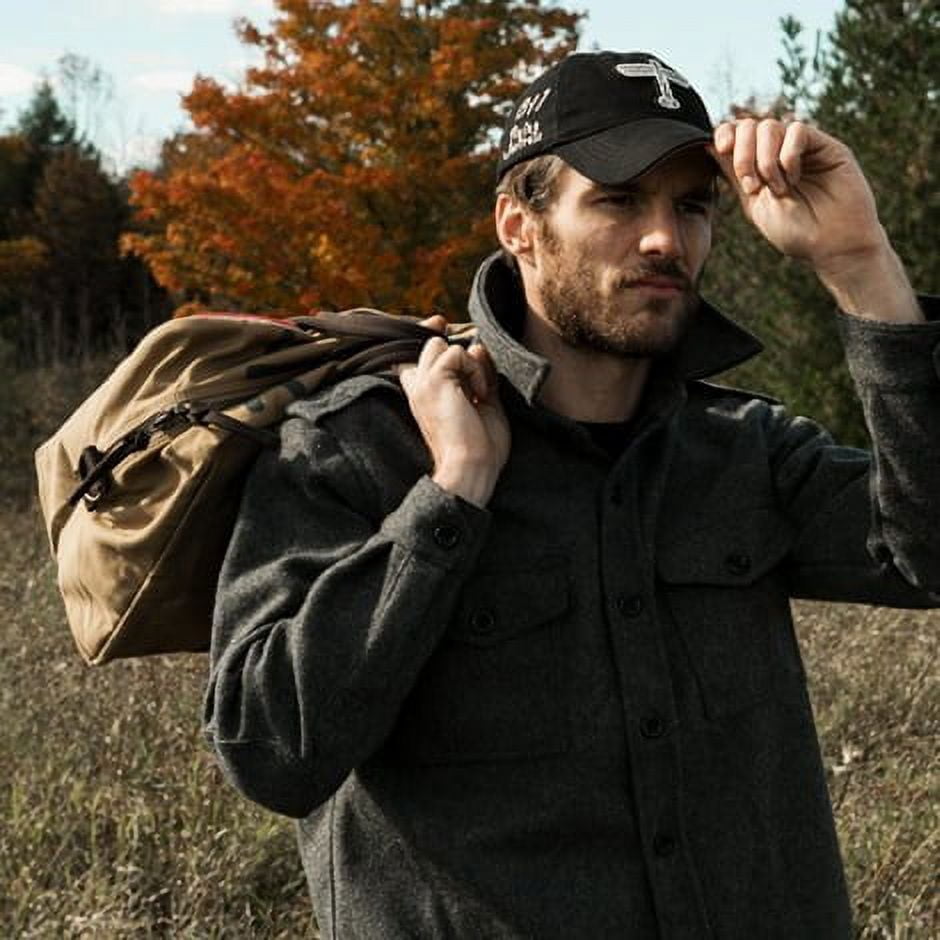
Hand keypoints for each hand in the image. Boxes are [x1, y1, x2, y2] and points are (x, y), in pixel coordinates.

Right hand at [398, 316, 510, 507]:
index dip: (431, 335)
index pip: (416, 352)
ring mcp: (422, 383)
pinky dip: (475, 370)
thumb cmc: (481, 445)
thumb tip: (478, 346)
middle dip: (457, 350)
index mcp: (424, 393)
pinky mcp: (433, 382)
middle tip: (476, 382)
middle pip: (431, 343)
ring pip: (440, 343)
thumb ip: (479, 374)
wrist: (473, 467)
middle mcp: (417, 386)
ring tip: (476, 392)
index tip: (442, 326)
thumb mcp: (484, 402)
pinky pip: (457, 353)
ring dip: (468, 362)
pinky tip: (477, 395)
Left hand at [710, 119, 921, 321]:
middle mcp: (780, 152)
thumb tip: (708, 145)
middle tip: (753, 186)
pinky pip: (797, 131)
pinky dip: (788, 156)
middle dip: (743, 155)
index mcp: (759, 165)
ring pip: (770, 126)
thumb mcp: (755, 204)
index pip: (736, 132)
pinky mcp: (826, 145)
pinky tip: (794, 178)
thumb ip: (736, 175)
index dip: (725, 133)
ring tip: (777, 189)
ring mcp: (803, 147)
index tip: (722, 149)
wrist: (831, 245)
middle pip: (750, 125)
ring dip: (765, 161)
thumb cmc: (796, 232)